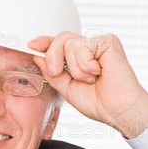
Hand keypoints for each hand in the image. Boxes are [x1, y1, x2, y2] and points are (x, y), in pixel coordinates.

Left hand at [29, 32, 147, 138]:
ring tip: (91, 78)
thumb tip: (37, 57)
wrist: (116, 110)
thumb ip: (52, 73)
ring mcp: (99, 43)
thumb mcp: (66, 88)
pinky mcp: (107, 41)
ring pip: (70, 45)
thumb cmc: (98, 102)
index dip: (45, 42)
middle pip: (61, 38)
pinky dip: (86, 66)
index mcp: (80, 57)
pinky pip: (83, 48)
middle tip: (58, 72)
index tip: (31, 45)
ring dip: (76, 69)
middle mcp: (89, 47)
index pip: (59, 43)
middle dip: (53, 56)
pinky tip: (99, 73)